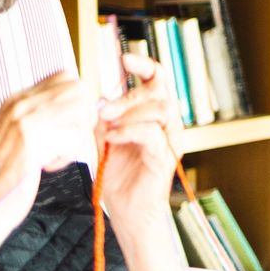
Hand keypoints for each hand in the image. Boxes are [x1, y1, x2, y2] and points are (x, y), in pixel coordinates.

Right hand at [0, 72, 98, 232]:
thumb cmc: (2, 176)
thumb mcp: (20, 135)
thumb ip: (43, 117)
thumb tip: (80, 107)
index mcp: (16, 100)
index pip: (65, 77)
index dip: (79, 99)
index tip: (75, 124)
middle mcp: (18, 103)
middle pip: (78, 88)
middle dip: (86, 115)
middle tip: (71, 140)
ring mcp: (22, 119)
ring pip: (81, 110)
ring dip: (78, 136)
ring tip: (56, 156)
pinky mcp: (29, 139)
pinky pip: (73, 135)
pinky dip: (67, 154)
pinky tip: (47, 166)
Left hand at [95, 53, 183, 228]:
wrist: (127, 212)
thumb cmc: (120, 177)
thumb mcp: (106, 139)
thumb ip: (106, 118)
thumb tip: (99, 98)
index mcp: (155, 117)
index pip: (158, 81)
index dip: (144, 66)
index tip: (123, 59)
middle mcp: (169, 126)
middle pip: (160, 92)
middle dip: (130, 94)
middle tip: (104, 108)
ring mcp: (170, 142)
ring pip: (161, 109)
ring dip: (130, 112)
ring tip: (107, 124)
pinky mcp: (166, 158)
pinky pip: (152, 134)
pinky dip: (129, 131)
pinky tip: (112, 139)